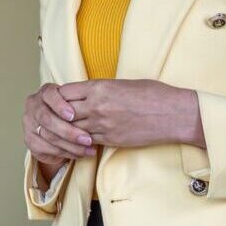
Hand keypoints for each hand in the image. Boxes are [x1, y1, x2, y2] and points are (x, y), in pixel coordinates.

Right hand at [23, 82, 94, 165]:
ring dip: (71, 145)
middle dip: (69, 131)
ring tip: (89, 150)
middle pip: (47, 119)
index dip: (60, 105)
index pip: (48, 94)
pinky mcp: (30, 140)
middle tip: (88, 139)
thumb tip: (95, 112)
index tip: (73, 115)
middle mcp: (33, 106)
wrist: (57, 129)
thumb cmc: (70, 113)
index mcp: (45, 93)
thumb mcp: (76, 104)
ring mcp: (29, 124)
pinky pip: (48, 149)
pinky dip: (65, 153)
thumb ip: (80, 105)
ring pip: (49, 136)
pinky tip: (79, 155)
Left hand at [60, 79, 202, 148]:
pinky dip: (79, 141)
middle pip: (62, 112)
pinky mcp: (110, 140)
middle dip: (56, 116)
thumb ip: (101, 89)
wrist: (172, 114)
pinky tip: (77, 141)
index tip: (57, 100)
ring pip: (71, 130)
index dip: (57, 97)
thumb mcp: (122, 83)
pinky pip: (86, 142)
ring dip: (66, 131)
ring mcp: (102, 124)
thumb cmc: (153, 94)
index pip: (64, 92)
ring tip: (61, 132)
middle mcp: (96, 106)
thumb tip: (86, 93)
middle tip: (53, 119)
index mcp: (99, 87)